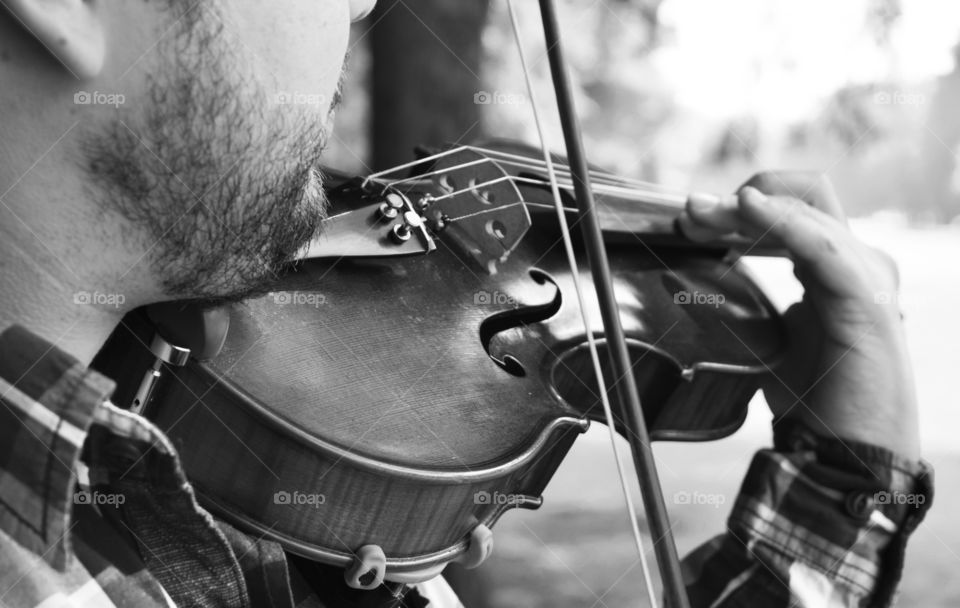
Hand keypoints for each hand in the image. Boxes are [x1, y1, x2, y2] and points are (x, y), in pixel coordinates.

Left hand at [677, 172, 920, 459]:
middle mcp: (854, 264)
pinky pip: (822, 245)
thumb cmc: (812, 401)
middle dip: (740, 199)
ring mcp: (865, 277)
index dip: (739, 209)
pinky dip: (781, 221)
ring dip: (747, 209)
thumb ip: (738, 306)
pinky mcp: (865, 299)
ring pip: (808, 211)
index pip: (792, 212)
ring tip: (702, 214)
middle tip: (690, 213)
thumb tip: (685, 280)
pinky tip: (748, 208)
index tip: (690, 221)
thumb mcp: (762, 340)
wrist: (844, 454)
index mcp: (833, 270)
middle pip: (802, 198)